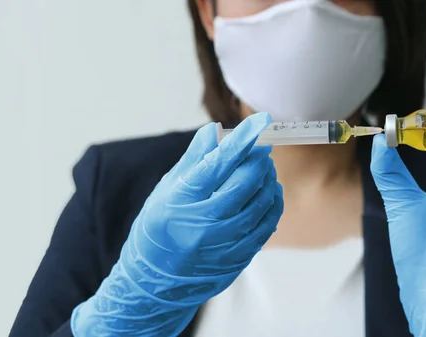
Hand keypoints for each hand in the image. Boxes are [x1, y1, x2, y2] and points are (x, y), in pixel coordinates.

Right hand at [72, 112, 282, 335]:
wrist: (153, 284)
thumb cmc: (156, 231)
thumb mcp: (166, 191)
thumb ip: (194, 160)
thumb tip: (215, 130)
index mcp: (180, 201)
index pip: (217, 164)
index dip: (243, 140)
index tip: (261, 120)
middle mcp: (202, 224)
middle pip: (244, 183)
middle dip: (258, 160)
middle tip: (260, 150)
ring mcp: (222, 245)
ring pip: (260, 205)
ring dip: (268, 181)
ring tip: (264, 171)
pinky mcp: (237, 259)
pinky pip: (265, 228)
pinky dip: (272, 206)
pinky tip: (269, 195)